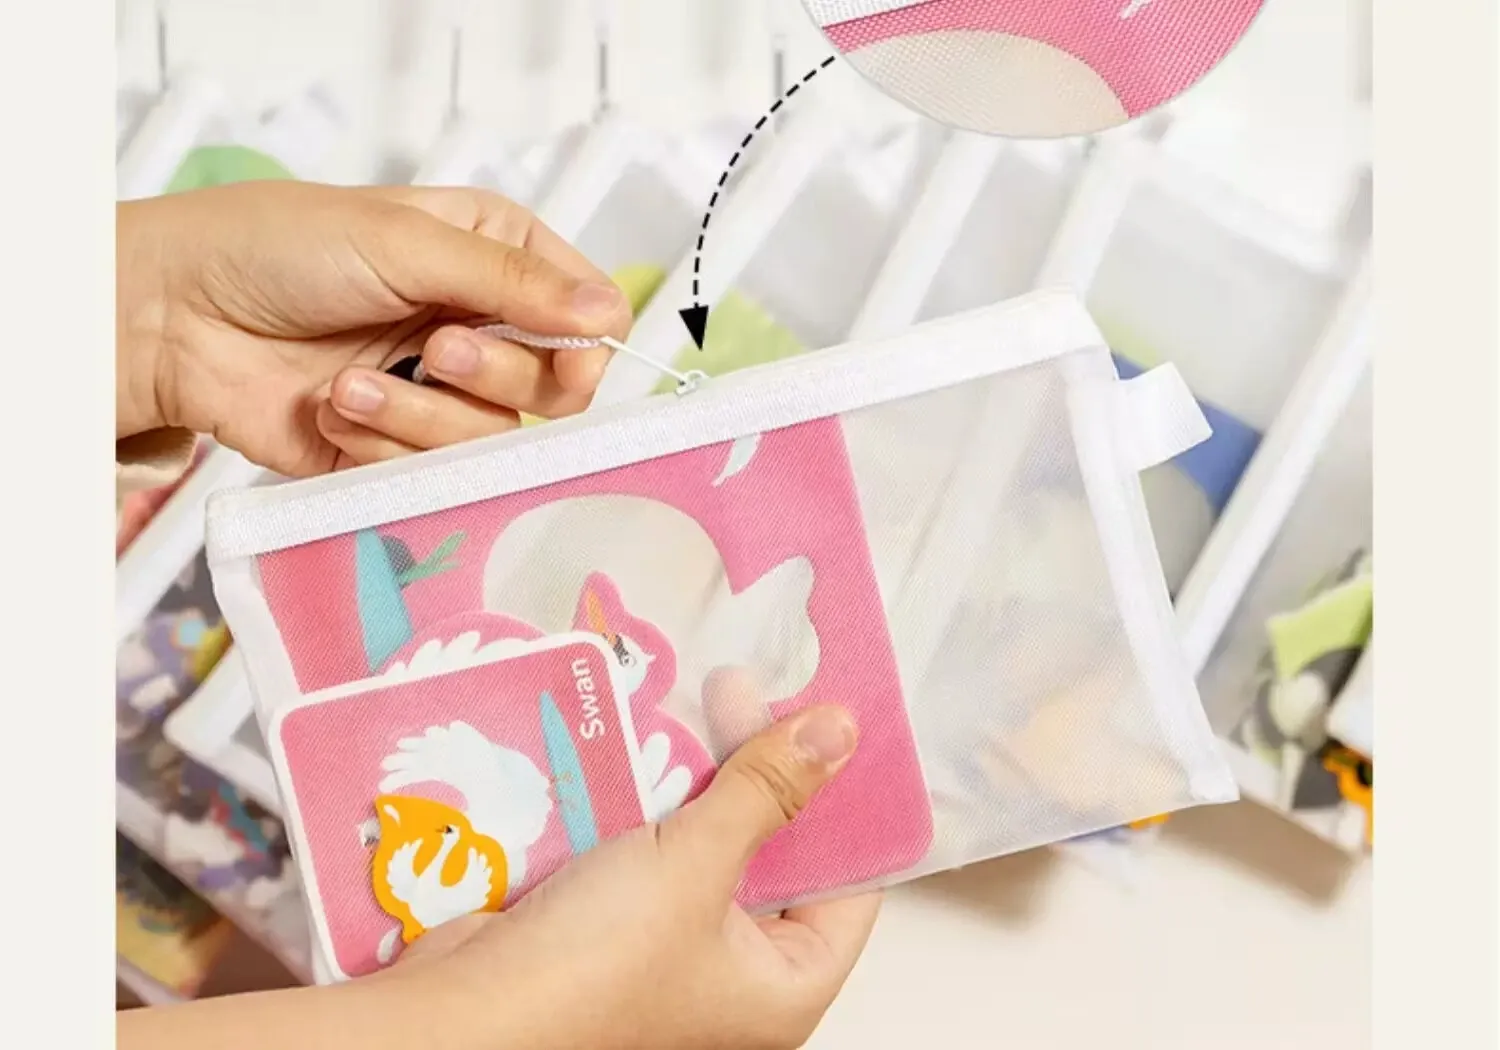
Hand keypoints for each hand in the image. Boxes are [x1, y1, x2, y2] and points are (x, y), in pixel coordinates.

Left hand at [117, 181, 632, 476]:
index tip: (564, 359)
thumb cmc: (278, 249)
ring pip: (490, 440)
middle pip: (553, 389)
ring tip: (349, 383)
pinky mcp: (398, 451)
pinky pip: (431, 473)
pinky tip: (333, 408)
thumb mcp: (406, 241)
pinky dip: (381, 444)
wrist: (178, 317)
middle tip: (434, 349)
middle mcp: (477, 327)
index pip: (584, 316)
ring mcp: (438, 394)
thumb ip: (513, 283)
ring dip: (418, 413)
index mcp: (493, 260)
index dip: (582, 346)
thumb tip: (608, 315)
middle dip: (492, 377)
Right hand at [389, 699, 879, 1049]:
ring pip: (710, 845)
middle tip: (747, 695)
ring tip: (700, 701)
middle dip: (762, 774)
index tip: (834, 726)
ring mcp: (671, 950)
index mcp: (783, 986)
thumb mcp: (696, 863)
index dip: (846, 806)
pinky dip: (652, 799)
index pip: (849, 888)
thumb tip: (839, 733)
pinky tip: (647, 738)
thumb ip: (767, 790)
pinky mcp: (615, 925)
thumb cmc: (593, 964)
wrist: (462, 1013)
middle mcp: (734, 976)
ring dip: (703, 778)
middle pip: (776, 856)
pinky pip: (653, 851)